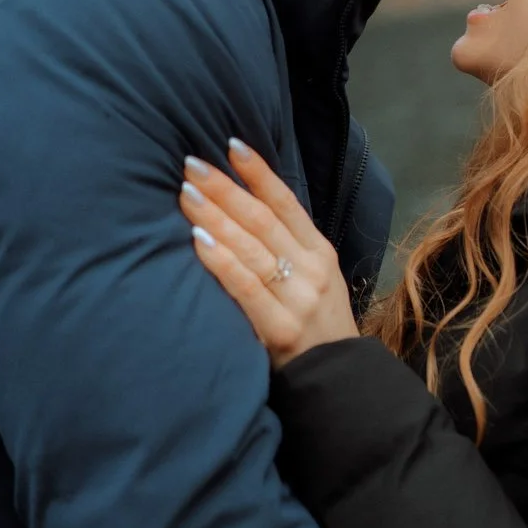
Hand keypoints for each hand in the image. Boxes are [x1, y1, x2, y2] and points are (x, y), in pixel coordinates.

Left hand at [181, 139, 358, 368]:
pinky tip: (199, 239)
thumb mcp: (317, 277)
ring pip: (251, 249)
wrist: (339, 382)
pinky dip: (221, 261)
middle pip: (262, 220)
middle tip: (193, 163)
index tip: (231, 144)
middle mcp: (312, 270)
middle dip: (225, 188)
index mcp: (320, 252)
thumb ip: (287, 246)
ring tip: (187, 193)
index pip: (287, 203)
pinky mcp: (280, 328)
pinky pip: (246, 288)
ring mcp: (298, 299)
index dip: (259, 173)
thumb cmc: (316, 325)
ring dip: (217, 217)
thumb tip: (242, 206)